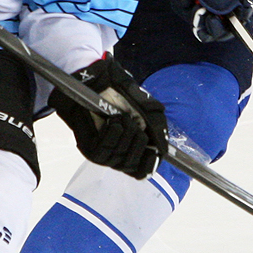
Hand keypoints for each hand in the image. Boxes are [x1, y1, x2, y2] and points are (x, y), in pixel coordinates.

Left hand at [50, 57, 168, 178]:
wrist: (95, 81)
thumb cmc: (119, 93)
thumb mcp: (146, 107)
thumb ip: (157, 127)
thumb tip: (164, 150)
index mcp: (133, 147)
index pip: (142, 170)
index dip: (149, 164)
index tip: (154, 153)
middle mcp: (118, 154)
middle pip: (132, 166)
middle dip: (138, 143)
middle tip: (135, 123)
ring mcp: (103, 152)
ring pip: (119, 159)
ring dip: (125, 135)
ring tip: (120, 117)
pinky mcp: (88, 148)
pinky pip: (103, 152)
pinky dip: (112, 135)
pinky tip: (112, 121)